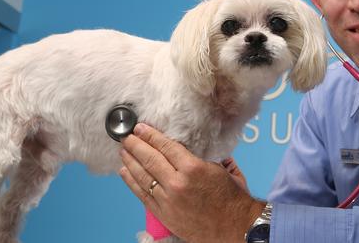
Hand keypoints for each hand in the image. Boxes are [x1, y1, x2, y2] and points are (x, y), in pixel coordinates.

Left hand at [119, 123, 264, 242]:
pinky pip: (142, 195)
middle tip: (127, 137)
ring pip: (142, 176)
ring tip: (123, 151)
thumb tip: (206, 146)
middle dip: (136, 145)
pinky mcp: (164, 214)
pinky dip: (131, 182)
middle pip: (150, 159)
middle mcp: (178, 183)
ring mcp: (168, 200)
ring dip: (130, 161)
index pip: (166, 146)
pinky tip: (125, 172)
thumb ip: (214, 157)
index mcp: (194, 168)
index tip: (141, 128)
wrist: (235, 229)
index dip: (151, 136)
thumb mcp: (226, 171)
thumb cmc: (233, 201)